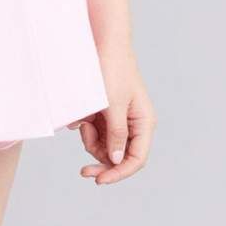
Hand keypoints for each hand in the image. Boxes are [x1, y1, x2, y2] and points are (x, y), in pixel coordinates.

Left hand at [67, 48, 154, 184]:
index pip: (137, 159)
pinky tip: (81, 120)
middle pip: (120, 157)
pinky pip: (96, 134)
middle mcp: (134, 125)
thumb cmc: (112, 71)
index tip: (99, 180)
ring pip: (105, 147)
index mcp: (144, 123)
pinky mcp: (106, 115)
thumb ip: (116, 134)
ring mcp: (120, 121)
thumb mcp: (113, 105)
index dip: (119, 173)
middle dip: (102, 161)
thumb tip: (117, 160)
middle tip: (83, 171)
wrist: (102, 45)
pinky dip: (87, 130)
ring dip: (91, 142)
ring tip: (84, 123)